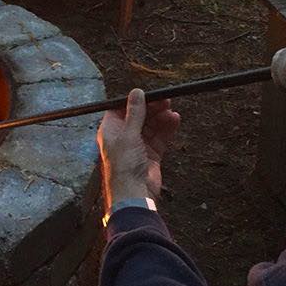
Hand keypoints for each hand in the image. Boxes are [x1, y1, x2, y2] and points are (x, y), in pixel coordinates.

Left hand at [97, 89, 180, 205]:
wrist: (134, 193)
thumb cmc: (123, 165)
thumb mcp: (128, 134)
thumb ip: (135, 113)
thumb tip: (137, 92)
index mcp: (111, 130)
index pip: (121, 109)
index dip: (135, 100)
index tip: (148, 93)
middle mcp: (123, 136)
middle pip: (139, 116)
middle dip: (152, 107)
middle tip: (165, 100)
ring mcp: (138, 146)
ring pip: (151, 126)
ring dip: (161, 117)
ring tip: (172, 110)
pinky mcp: (151, 154)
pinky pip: (160, 137)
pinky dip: (167, 129)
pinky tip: (175, 120)